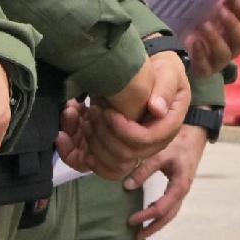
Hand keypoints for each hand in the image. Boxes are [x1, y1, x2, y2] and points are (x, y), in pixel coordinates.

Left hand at [67, 50, 191, 183]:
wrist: (155, 77)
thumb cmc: (164, 73)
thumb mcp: (169, 73)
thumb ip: (165, 89)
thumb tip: (157, 109)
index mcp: (166, 128)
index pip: (144, 140)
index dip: (123, 129)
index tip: (108, 111)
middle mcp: (152, 145)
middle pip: (125, 155)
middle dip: (103, 134)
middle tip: (92, 111)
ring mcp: (135, 150)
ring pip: (110, 164)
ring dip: (91, 143)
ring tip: (82, 117)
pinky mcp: (118, 149)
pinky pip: (101, 166)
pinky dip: (82, 156)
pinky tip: (69, 138)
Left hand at [131, 124, 211, 239]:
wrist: (195, 132)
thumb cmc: (179, 141)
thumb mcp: (160, 154)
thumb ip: (143, 170)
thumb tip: (125, 186)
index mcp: (180, 185)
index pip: (161, 208)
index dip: (145, 216)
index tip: (130, 220)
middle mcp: (182, 191)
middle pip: (168, 216)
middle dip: (153, 228)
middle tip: (136, 237)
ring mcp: (182, 189)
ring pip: (170, 212)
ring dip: (157, 223)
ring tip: (141, 231)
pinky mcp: (179, 185)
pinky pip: (170, 205)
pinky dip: (160, 213)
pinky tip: (148, 213)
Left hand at [185, 0, 239, 74]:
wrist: (185, 39)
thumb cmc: (210, 20)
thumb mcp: (224, 5)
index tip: (237, 0)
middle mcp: (233, 46)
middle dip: (232, 25)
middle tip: (221, 11)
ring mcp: (219, 59)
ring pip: (224, 53)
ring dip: (215, 39)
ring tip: (205, 25)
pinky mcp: (204, 69)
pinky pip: (205, 66)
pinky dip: (200, 54)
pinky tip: (194, 41)